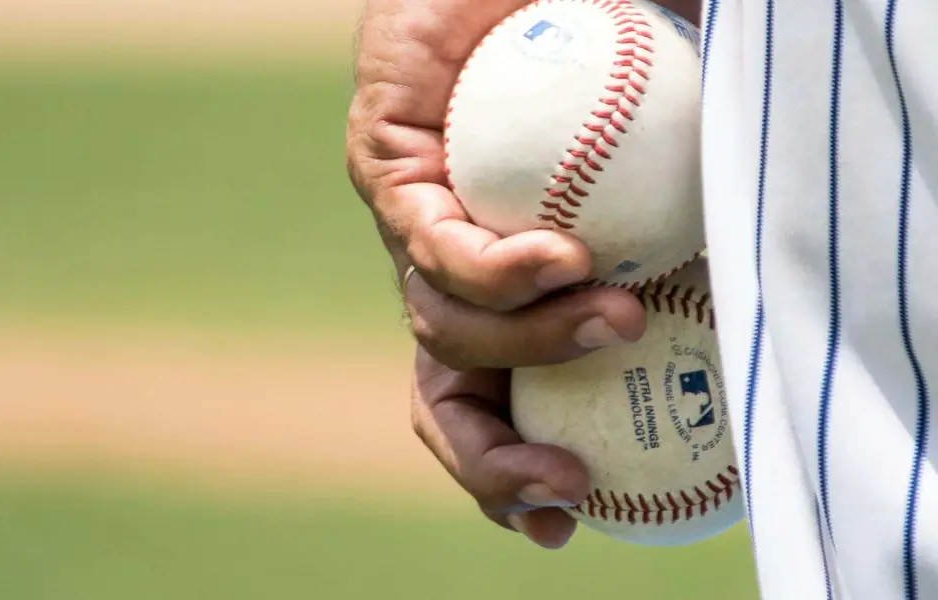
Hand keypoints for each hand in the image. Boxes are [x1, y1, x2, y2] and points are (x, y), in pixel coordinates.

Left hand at [347, 0, 701, 546]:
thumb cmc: (608, 41)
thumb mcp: (682, 141)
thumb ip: (715, 200)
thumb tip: (782, 264)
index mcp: (506, 287)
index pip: (493, 399)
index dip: (516, 468)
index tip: (576, 508)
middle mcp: (452, 268)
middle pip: (447, 396)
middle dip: (496, 461)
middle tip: (568, 484)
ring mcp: (414, 222)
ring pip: (443, 331)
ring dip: (535, 348)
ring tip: (617, 316)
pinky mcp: (385, 165)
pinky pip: (431, 246)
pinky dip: (499, 271)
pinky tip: (563, 255)